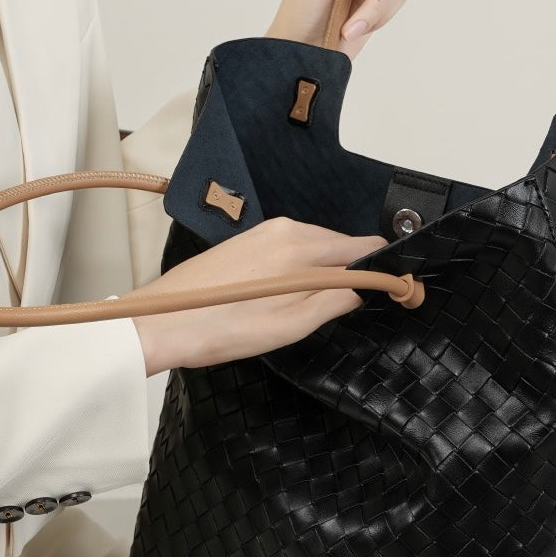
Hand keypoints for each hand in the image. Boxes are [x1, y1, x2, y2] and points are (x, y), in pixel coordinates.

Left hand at [129, 217, 388, 376]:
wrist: (162, 322)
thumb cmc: (222, 328)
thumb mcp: (289, 326)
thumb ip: (333, 302)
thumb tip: (361, 288)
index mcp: (300, 246)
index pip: (360, 246)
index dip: (381, 267)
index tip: (393, 287)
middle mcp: (285, 228)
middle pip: (339, 243)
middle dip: (353, 268)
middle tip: (357, 302)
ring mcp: (264, 231)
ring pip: (315, 245)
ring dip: (325, 268)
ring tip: (319, 303)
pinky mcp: (248, 239)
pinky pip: (291, 246)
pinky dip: (302, 265)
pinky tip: (291, 291)